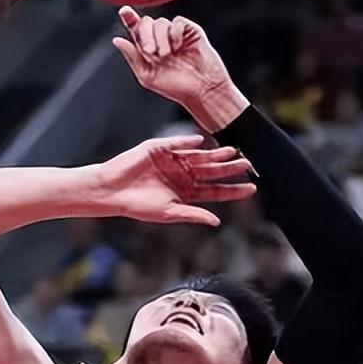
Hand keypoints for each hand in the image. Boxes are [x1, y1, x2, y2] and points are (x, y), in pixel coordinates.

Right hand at [88, 135, 254, 225]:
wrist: (111, 191)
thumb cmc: (136, 205)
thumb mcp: (169, 213)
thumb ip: (193, 215)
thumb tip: (217, 221)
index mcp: (186, 192)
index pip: (215, 191)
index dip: (232, 190)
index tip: (251, 189)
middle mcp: (182, 175)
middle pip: (211, 171)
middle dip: (230, 169)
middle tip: (248, 165)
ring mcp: (172, 160)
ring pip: (199, 157)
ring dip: (215, 154)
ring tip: (233, 151)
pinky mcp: (158, 148)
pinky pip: (177, 143)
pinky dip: (188, 142)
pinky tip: (202, 142)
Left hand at [112, 7, 249, 131]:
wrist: (202, 90)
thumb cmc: (176, 87)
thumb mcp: (147, 75)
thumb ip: (132, 56)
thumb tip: (117, 40)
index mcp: (149, 49)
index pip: (136, 29)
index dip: (129, 18)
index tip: (124, 11)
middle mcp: (161, 39)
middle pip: (146, 22)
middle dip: (144, 35)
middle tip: (150, 51)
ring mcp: (176, 35)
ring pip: (160, 22)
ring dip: (160, 38)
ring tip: (166, 55)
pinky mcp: (191, 32)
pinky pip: (178, 22)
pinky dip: (174, 33)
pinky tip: (178, 47)